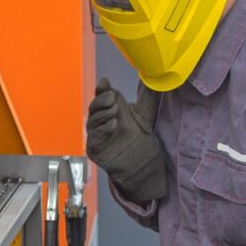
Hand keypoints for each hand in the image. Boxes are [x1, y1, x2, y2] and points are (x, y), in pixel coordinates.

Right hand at [86, 78, 167, 202]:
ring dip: (103, 112)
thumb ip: (146, 98)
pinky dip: (103, 128)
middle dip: (101, 100)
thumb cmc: (141, 142)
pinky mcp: (94, 148)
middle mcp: (100, 122)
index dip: (101, 89)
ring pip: (92, 120)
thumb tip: (152, 79)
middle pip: (94, 107)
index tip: (105, 83)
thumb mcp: (145, 116)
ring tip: (115, 110)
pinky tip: (113, 123)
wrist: (142, 166)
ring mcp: (96, 135)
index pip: (101, 97)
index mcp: (110, 111)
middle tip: (113, 96)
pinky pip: (94, 136)